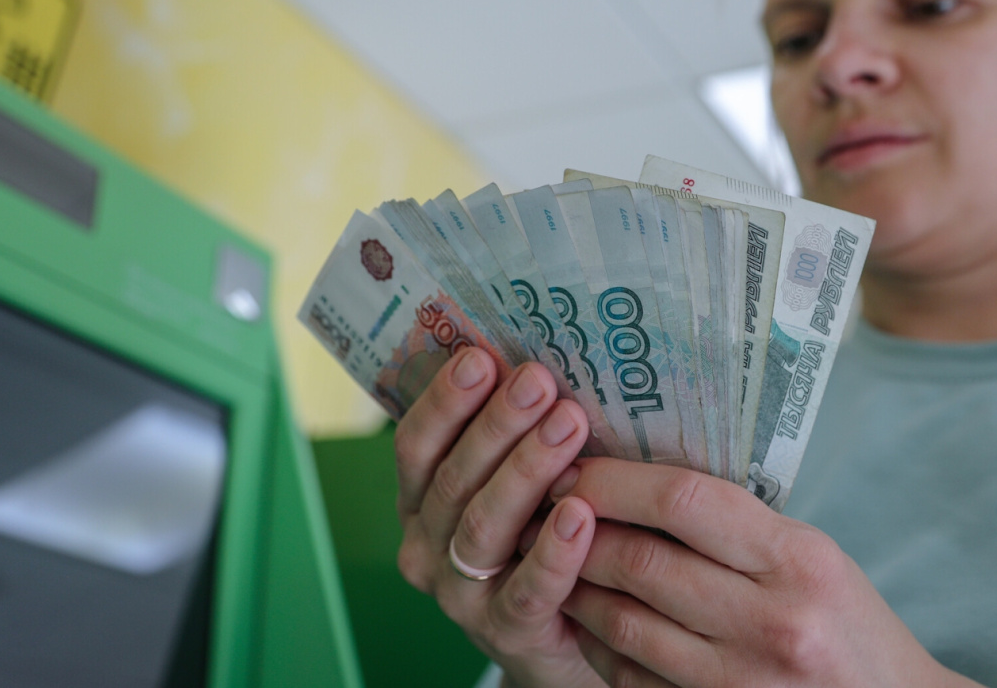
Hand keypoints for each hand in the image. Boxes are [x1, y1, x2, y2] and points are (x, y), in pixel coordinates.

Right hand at [393, 348, 605, 687]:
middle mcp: (428, 547)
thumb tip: (541, 358)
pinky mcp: (506, 633)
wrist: (564, 640)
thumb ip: (512, 438)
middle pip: (453, 479)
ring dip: (527, 469)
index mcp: (420, 503)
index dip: (445, 401)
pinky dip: (553, 550)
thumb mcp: (514, 486)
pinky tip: (580, 513)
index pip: (416, 446)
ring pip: (484, 526)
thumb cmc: (539, 539)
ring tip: (568, 424)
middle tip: (538, 380)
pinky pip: (528, 590)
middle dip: (497, 424)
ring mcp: (462, 596)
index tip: (480, 356)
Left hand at [552, 459, 982, 687]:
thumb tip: (638, 482)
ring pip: (623, 624)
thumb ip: (737, 524)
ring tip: (557, 557)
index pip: (685, 502)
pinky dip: (598, 642)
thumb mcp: (813, 554)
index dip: (616, 481)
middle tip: (548, 507)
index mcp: (798, 560)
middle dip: (580, 530)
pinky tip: (587, 615)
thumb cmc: (849, 623)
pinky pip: (630, 677)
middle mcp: (771, 622)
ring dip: (577, 586)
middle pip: (642, 563)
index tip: (578, 467)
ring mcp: (741, 681)